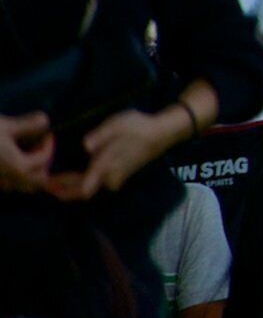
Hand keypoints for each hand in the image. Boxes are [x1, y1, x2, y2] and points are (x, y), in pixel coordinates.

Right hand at [0, 113, 53, 196]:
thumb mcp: (5, 125)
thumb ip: (29, 124)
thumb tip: (45, 120)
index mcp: (18, 167)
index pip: (44, 161)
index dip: (48, 145)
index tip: (45, 134)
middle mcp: (8, 181)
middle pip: (36, 181)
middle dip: (41, 165)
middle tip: (36, 146)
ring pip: (20, 186)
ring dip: (27, 171)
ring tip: (22, 151)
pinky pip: (6, 185)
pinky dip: (12, 174)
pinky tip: (6, 157)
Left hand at [56, 106, 189, 200]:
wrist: (162, 133)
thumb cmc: (138, 127)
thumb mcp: (117, 125)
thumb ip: (101, 136)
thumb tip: (86, 146)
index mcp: (106, 166)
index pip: (82, 188)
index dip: (63, 190)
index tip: (46, 185)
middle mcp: (110, 177)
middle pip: (82, 192)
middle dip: (63, 190)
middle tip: (45, 184)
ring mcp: (115, 178)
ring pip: (89, 188)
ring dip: (71, 187)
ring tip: (55, 180)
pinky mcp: (118, 175)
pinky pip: (96, 184)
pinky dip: (82, 182)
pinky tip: (73, 174)